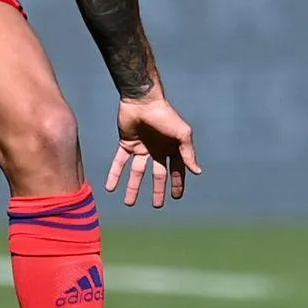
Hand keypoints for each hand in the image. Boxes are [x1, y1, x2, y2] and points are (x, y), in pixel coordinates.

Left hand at [107, 93, 200, 207]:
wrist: (142, 101)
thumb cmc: (165, 115)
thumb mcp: (182, 134)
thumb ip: (188, 153)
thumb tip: (197, 172)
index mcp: (172, 148)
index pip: (177, 170)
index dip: (177, 183)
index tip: (176, 197)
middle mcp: (157, 150)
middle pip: (157, 175)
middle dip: (157, 190)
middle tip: (156, 206)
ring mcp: (141, 148)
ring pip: (137, 172)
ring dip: (133, 187)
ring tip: (128, 203)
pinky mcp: (126, 144)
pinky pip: (120, 163)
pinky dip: (115, 175)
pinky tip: (111, 188)